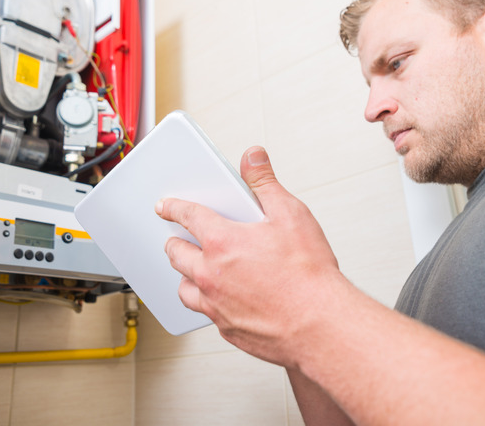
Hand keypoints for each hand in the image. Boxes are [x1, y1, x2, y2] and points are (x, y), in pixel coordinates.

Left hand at [155, 146, 343, 366]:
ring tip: (195, 270)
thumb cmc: (308, 274)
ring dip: (185, 276)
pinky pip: (205, 312)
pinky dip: (207, 302)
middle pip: (177, 254)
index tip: (165, 207)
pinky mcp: (226, 327)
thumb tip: (253, 156)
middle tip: (178, 238)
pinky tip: (220, 299)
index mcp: (222, 241)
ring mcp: (216, 304)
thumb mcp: (291, 215)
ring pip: (184, 288)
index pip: (188, 216)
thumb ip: (266, 183)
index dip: (173, 208)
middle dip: (175, 242)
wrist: (320, 325)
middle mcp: (211, 274)